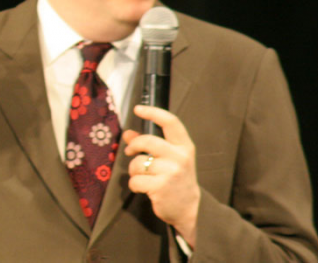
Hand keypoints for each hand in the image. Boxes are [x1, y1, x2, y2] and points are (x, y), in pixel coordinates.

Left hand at [123, 105, 199, 247]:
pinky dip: (134, 185)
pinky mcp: (160, 188)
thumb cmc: (176, 179)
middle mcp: (180, 157)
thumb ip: (149, 145)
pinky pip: (135, 180)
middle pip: (147, 141)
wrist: (189, 208)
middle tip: (130, 152)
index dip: (153, 112)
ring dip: (134, 170)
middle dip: (133, 146)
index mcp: (184, 146)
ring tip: (144, 176)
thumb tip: (127, 133)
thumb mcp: (169, 159)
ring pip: (137, 163)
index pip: (170, 122)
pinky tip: (144, 188)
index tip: (138, 108)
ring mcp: (171, 172)